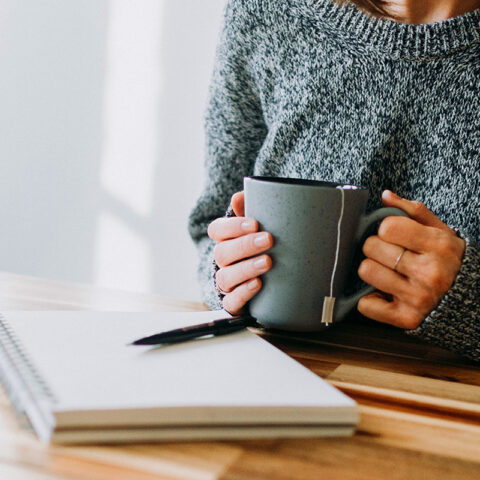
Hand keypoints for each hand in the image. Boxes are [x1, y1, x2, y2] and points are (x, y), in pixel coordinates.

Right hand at [207, 192, 272, 314]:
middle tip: (269, 240)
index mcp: (226, 239)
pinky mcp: (234, 303)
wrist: (277, 279)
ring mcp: (227, 283)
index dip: (233, 227)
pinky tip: (258, 284)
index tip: (255, 223)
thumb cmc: (267, 245)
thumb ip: (252, 210)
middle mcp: (223, 261)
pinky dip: (243, 293)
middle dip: (245, 246)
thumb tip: (238, 197)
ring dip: (246, 268)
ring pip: (225, 277)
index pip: (217, 230)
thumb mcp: (262, 227)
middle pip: (222, 253)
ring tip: (267, 262)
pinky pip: (231, 302)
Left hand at [357, 190, 465, 328]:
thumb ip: (413, 211)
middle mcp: (430, 272)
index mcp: (439, 245)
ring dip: (372, 270)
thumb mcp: (440, 231)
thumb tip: (386, 196)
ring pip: (366, 271)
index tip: (393, 235)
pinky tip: (385, 295)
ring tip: (388, 272)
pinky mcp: (406, 319)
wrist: (469, 299)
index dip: (385, 229)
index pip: (387, 227)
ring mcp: (418, 298)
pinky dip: (370, 300)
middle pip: (371, 248)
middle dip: (375, 248)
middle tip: (389, 254)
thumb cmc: (447, 260)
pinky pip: (366, 305)